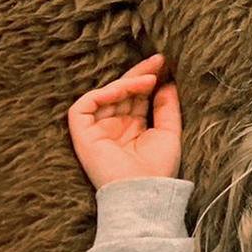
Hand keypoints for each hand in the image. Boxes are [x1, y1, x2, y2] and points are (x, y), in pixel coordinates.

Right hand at [66, 54, 181, 190]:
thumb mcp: (169, 131)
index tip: (165, 64)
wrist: (144, 191)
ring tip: (148, 79)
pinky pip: (83, 107)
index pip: (136, 97)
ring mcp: (97, 131)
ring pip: (104, 95)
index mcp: (133, 128)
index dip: (147, 79)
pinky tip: (124, 90)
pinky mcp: (82, 136)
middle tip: (158, 60)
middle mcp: (114, 128)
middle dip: (138, 74)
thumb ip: (167, 106)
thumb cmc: (158, 168)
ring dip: (126, 83)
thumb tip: (168, 82)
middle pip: (121, 93)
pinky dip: (102, 94)